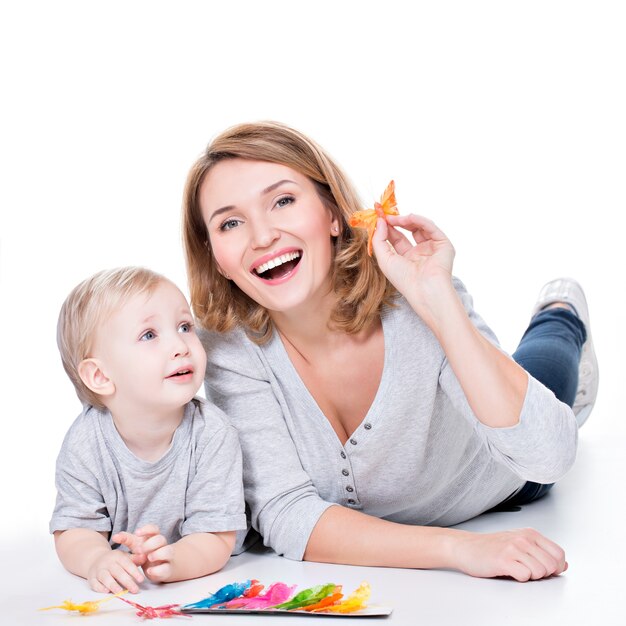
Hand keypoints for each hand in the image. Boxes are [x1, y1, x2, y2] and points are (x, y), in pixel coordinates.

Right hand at [86, 549, 144, 593]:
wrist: (95, 559)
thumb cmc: (115, 561)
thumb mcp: (124, 557)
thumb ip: (135, 558)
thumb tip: (145, 557)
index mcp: (117, 556)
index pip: (127, 564)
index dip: (134, 572)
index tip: (141, 580)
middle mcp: (107, 562)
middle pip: (117, 572)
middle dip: (127, 581)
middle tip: (135, 590)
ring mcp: (98, 570)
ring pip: (105, 577)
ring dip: (113, 584)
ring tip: (120, 591)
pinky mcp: (91, 578)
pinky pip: (94, 583)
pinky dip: (100, 588)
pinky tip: (106, 592)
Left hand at [113, 525, 173, 582]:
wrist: (159, 567)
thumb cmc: (145, 553)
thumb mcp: (136, 545)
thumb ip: (126, 540)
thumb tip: (115, 536)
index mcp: (154, 537)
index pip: (154, 529)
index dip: (147, 529)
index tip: (137, 532)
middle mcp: (162, 545)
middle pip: (161, 539)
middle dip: (150, 544)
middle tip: (139, 550)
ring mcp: (166, 557)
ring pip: (168, 551)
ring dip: (158, 554)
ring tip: (148, 558)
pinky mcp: (167, 569)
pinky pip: (166, 568)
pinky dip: (157, 569)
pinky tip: (148, 571)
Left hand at [371, 214, 454, 299]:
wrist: (424, 289)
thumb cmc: (403, 279)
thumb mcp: (384, 259)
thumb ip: (379, 240)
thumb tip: (380, 222)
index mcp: (406, 259)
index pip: (396, 238)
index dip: (387, 227)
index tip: (378, 217)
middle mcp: (420, 253)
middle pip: (407, 231)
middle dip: (396, 221)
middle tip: (385, 213)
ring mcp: (432, 248)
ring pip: (420, 227)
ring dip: (406, 220)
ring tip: (394, 217)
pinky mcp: (444, 244)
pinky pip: (431, 227)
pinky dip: (420, 220)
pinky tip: (408, 217)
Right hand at [453, 528, 567, 580]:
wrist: (465, 547)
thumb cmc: (491, 547)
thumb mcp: (519, 544)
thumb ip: (542, 553)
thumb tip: (563, 564)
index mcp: (530, 533)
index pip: (559, 554)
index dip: (555, 567)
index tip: (544, 569)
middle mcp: (523, 538)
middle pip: (551, 565)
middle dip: (542, 573)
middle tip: (525, 569)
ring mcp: (513, 547)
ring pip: (540, 572)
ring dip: (529, 576)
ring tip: (515, 568)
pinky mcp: (503, 559)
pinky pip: (525, 575)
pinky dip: (518, 578)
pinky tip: (508, 571)